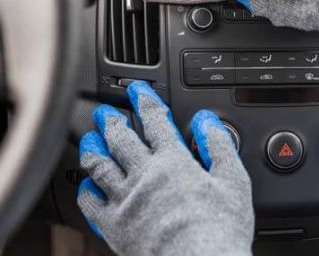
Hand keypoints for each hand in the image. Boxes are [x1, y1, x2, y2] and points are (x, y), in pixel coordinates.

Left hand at [77, 81, 252, 255]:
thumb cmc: (219, 228)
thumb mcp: (233, 180)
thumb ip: (219, 145)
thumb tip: (208, 121)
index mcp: (173, 161)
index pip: (155, 120)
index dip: (144, 100)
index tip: (136, 90)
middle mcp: (144, 175)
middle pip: (121, 139)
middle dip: (112, 121)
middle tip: (106, 112)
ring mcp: (125, 200)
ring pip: (100, 165)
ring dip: (93, 148)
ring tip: (90, 139)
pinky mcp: (113, 226)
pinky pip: (90, 203)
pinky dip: (85, 190)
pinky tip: (85, 184)